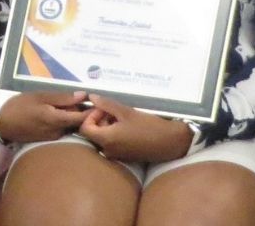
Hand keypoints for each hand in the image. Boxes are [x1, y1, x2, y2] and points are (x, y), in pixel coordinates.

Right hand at [0, 90, 89, 143]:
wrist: (3, 122)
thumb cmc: (21, 106)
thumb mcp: (41, 97)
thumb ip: (63, 98)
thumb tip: (83, 96)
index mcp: (57, 120)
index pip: (82, 119)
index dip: (91, 111)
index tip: (95, 102)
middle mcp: (58, 132)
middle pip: (77, 123)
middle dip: (82, 112)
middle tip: (82, 99)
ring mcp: (54, 138)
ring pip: (70, 127)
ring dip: (73, 117)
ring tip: (70, 104)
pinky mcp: (49, 140)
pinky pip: (63, 130)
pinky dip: (65, 122)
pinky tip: (59, 113)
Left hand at [76, 95, 192, 162]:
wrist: (169, 143)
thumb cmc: (147, 126)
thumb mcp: (126, 112)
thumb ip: (106, 104)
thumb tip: (91, 98)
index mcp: (106, 140)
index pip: (85, 128)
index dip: (91, 115)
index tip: (104, 109)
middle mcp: (107, 150)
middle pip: (93, 133)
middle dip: (100, 119)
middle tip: (114, 110)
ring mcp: (116, 155)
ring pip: (103, 138)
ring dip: (108, 126)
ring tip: (122, 117)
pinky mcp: (124, 156)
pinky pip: (111, 144)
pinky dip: (114, 133)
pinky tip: (127, 126)